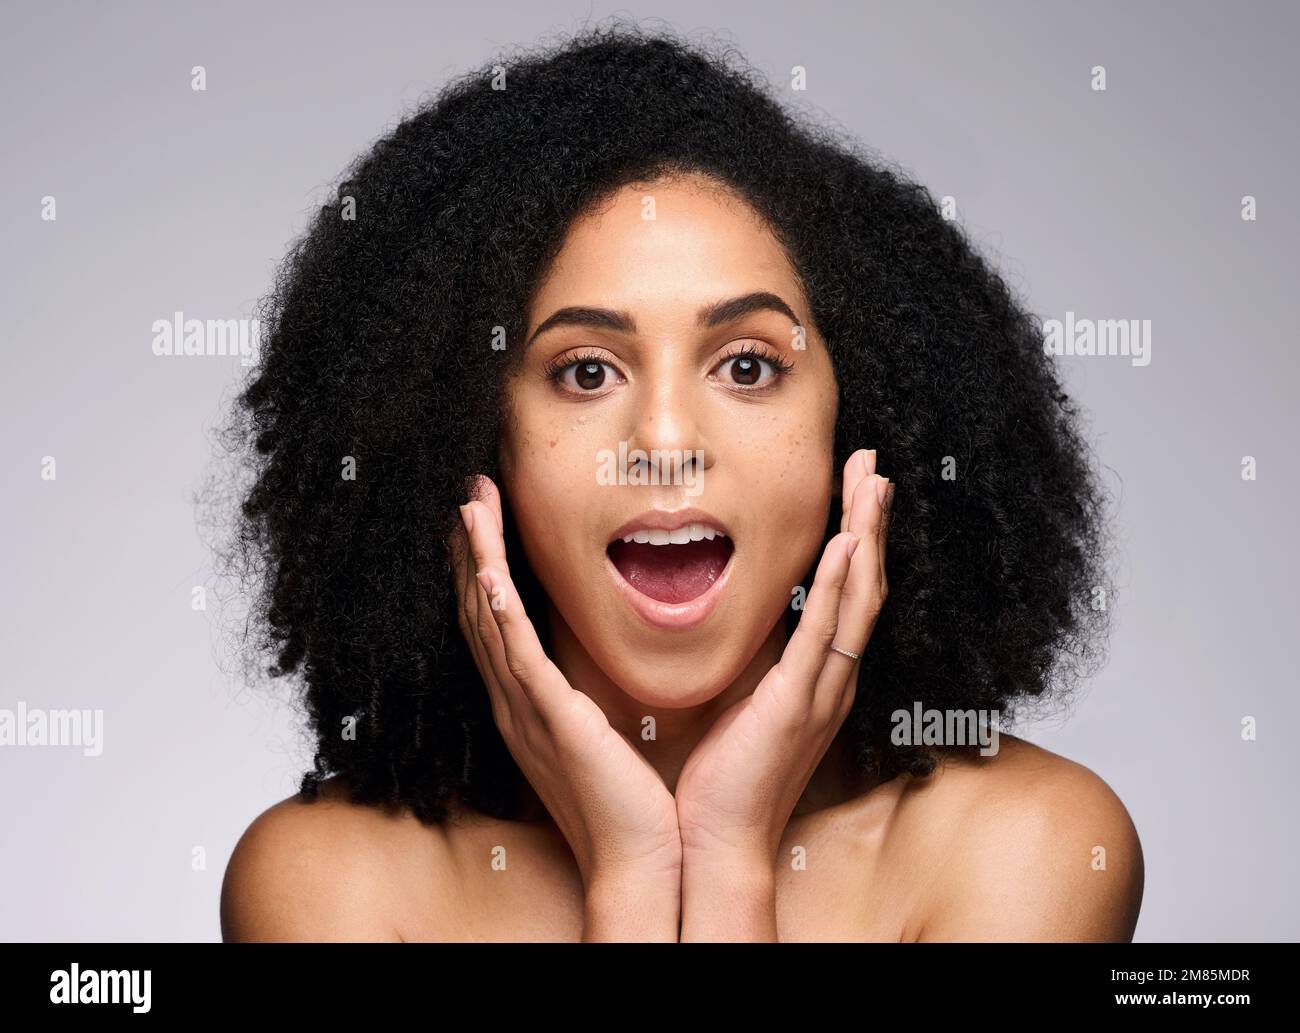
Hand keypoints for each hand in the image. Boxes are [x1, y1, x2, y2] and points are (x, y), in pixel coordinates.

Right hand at [447, 475, 681, 900]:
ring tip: (471, 505)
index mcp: (529, 705)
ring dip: (477, 558)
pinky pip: (515, 652)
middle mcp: (515, 702)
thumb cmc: (629, 803)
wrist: (639, 861)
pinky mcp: (549, 717)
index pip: (496, 624)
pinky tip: (488, 567)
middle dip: (471, 550)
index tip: (486, 521)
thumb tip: (604, 665)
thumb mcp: (602, 736)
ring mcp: (526, 708)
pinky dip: (497, 606)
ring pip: (488, 619)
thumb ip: (591, 697)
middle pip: (479, 612)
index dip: (486, 569)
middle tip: (469, 494)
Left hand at [674, 449, 893, 867]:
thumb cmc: (724, 780)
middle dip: (870, 521)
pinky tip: (849, 542)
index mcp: (818, 679)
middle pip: (865, 585)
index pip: (847, 596)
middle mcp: (831, 680)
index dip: (856, 539)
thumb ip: (755, 664)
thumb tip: (744, 622)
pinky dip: (841, 586)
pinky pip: (825, 635)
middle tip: (872, 465)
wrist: (718, 843)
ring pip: (857, 599)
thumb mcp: (744, 706)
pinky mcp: (795, 703)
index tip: (855, 489)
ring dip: (866, 535)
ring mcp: (820, 691)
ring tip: (871, 481)